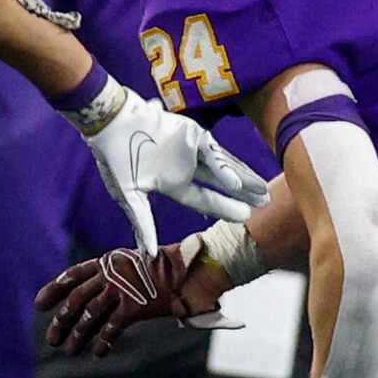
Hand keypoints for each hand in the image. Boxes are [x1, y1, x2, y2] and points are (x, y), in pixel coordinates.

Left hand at [36, 244, 209, 354]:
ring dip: (77, 336)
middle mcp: (110, 275)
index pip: (72, 275)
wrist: (192, 269)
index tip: (39, 305)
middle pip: (76, 300)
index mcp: (107, 262)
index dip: (53, 290)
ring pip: (90, 316)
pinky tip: (97, 353)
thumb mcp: (132, 265)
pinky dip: (103, 341)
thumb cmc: (165, 269)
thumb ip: (111, 278)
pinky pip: (112, 328)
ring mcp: (122, 290)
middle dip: (61, 321)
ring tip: (68, 351)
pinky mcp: (135, 307)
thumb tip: (90, 301)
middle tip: (51, 339)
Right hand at [78, 84, 268, 253]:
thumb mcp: (129, 196)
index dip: (223, 208)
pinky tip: (235, 182)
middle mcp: (185, 167)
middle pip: (220, 184)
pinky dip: (223, 167)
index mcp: (171, 183)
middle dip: (242, 195)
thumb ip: (142, 223)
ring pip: (223, 167)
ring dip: (243, 180)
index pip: (203, 199)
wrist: (111, 124)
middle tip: (266, 203)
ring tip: (264, 191)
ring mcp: (191, 150)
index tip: (245, 217)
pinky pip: (211, 153)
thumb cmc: (114, 158)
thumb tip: (148, 254)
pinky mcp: (192, 134)